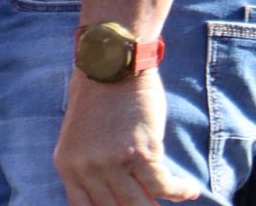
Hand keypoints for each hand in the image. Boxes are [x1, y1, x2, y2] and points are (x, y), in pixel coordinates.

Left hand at [54, 69, 198, 203]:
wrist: (110, 62)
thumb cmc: (99, 97)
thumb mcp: (81, 138)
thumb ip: (90, 168)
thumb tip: (116, 198)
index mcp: (67, 166)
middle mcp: (85, 168)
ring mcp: (110, 162)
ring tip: (174, 197)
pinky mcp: (138, 152)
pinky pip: (163, 187)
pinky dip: (179, 191)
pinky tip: (188, 188)